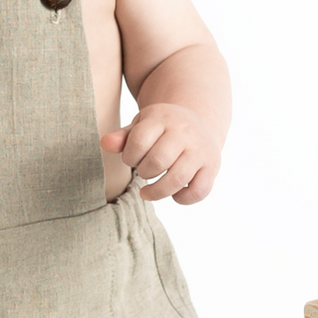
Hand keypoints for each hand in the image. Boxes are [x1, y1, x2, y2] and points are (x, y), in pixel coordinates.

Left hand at [102, 103, 220, 203]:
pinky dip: (182, 198)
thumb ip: (122, 137)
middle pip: (158, 161)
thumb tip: (105, 144)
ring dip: (157, 191)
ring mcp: (201, 150)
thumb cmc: (161, 128)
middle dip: (144, 172)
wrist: (199, 122)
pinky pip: (199, 190)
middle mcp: (185, 132)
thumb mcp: (141, 125)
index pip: (139, 141)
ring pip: (177, 178)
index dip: (129, 157)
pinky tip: (173, 193)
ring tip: (147, 192)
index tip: (131, 159)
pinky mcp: (212, 166)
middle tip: (143, 172)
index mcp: (162, 118)